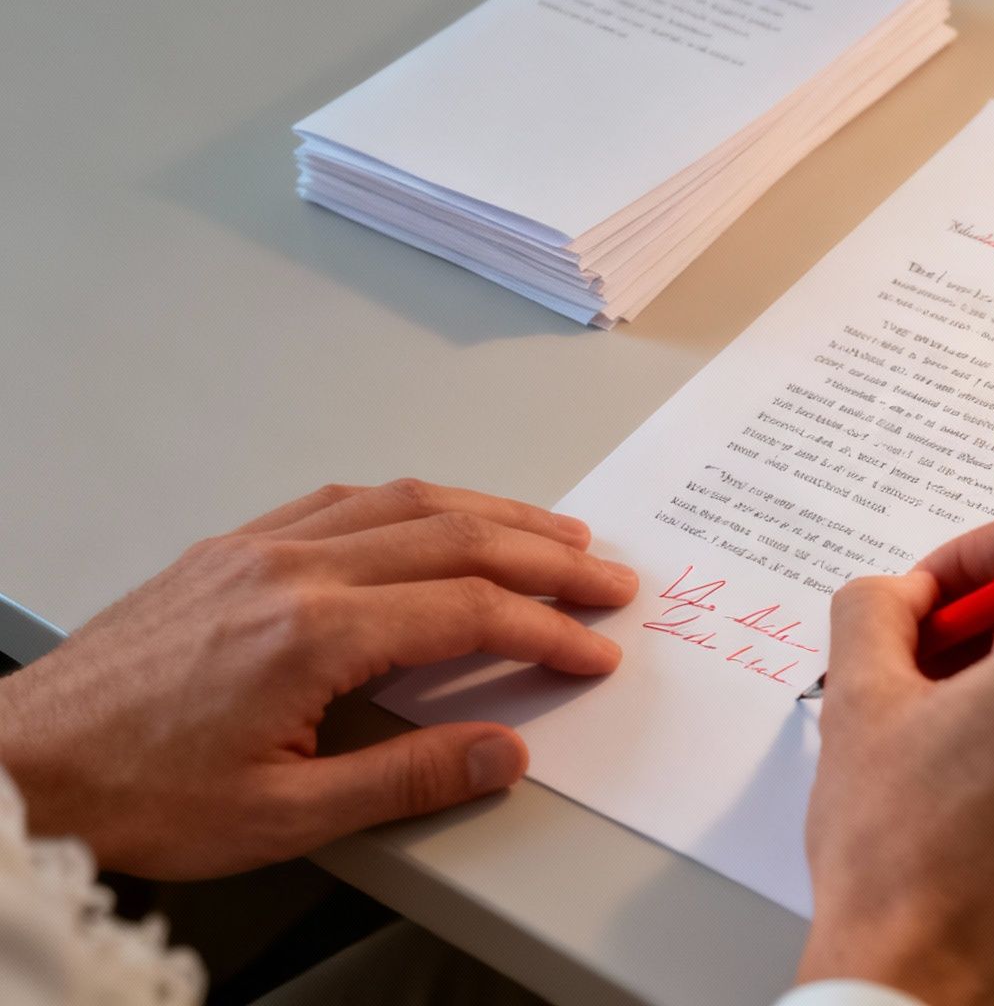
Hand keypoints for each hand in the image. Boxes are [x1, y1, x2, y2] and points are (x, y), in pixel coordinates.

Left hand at [0, 479, 633, 878]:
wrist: (22, 762)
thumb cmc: (139, 795)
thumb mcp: (282, 816)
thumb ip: (405, 780)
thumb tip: (505, 752)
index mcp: (314, 634)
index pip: (468, 612)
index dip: (548, 629)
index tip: (596, 651)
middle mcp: (294, 570)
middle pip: (455, 538)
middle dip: (548, 557)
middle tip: (610, 578)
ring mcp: (260, 549)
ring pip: (406, 502)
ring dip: (494, 513)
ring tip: (556, 532)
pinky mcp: (231, 548)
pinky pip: (344, 500)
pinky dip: (415, 501)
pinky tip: (440, 515)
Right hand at [798, 504, 993, 1005]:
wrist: (928, 988)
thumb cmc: (898, 859)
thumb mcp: (859, 699)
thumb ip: (877, 606)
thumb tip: (904, 593)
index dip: (969, 554)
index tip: (930, 599)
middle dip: (991, 626)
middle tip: (922, 674)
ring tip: (947, 744)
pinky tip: (986, 792)